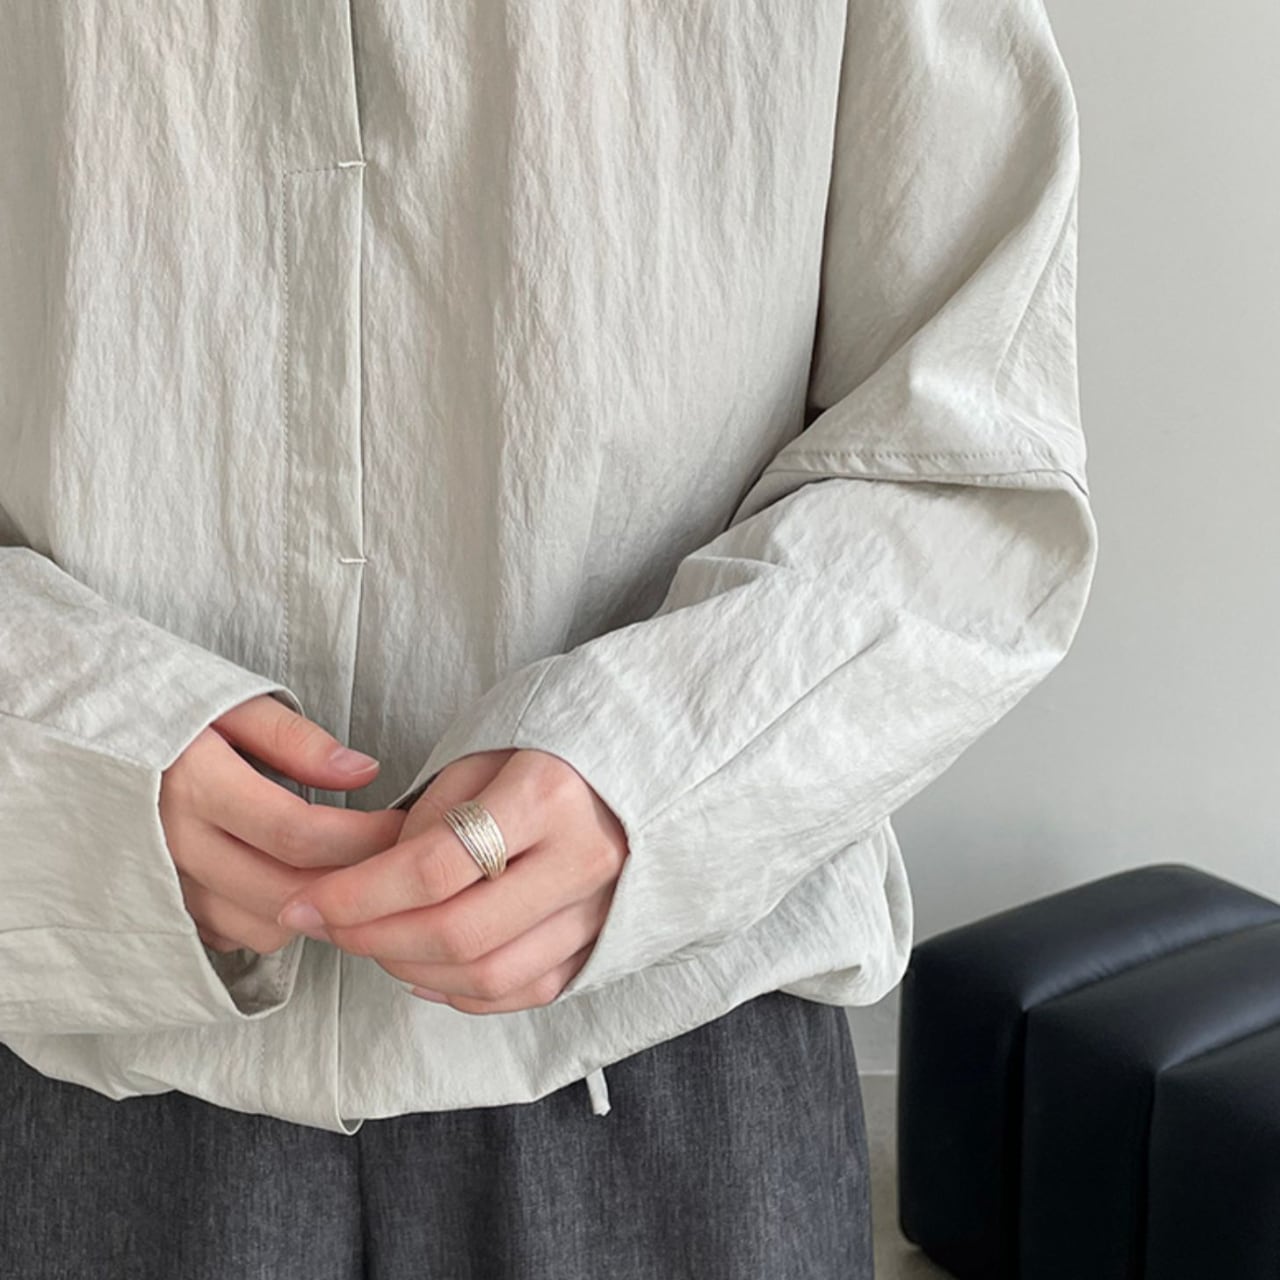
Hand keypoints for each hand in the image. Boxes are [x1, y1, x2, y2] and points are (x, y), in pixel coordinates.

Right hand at [160, 694, 406, 954]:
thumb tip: (363, 771)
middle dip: (353, 881)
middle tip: (392, 856)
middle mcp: (173, 844)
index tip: (402, 825)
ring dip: (312, 905)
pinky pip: (230, 936)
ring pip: (262, 926)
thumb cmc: (163, 706)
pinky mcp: (157, 906)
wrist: (75, 732)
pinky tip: (289, 878)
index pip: (297, 834)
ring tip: (344, 866)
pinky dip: (270, 916)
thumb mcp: (230, 700)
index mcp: (194, 784)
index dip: (363, 838)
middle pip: (286, 893)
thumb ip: (296, 740)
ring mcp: (161, 884)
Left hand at [275, 748, 629, 1013]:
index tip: (304, 901)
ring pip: (490, 976)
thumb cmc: (550, 750)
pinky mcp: (605, 941)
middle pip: (459, 934)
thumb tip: (372, 886)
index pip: (435, 867)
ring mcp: (602, 908)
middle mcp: (585, 859)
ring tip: (370, 943)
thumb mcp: (483, 755)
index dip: (357, 894)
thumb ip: (428, 820)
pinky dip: (463, 994)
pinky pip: (526, 992)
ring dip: (410, 972)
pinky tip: (423, 971)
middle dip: (372, 940)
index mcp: (550, 795)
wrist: (645, 763)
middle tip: (325, 927)